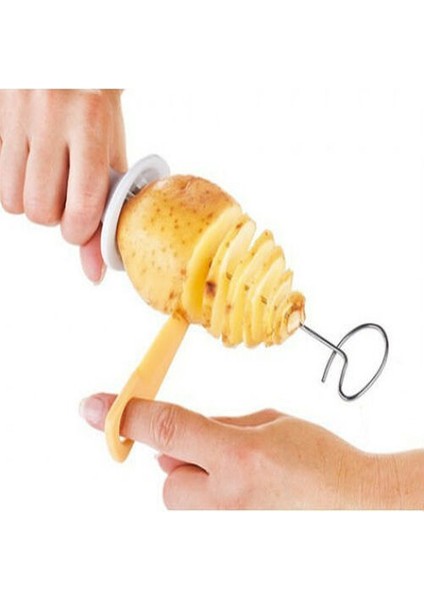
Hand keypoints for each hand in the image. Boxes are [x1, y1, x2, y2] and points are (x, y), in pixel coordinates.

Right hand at [0, 89, 126, 281]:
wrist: (70, 57)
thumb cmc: (97, 109)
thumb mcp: (112, 153)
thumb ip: (107, 211)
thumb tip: (95, 272)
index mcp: (90, 124)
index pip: (83, 204)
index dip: (80, 230)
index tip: (83, 224)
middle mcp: (49, 116)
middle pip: (41, 210)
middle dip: (55, 217)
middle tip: (66, 197)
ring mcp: (16, 115)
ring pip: (12, 202)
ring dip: (31, 203)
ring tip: (48, 180)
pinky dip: (13, 184)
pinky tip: (30, 164)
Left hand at [80, 394, 420, 508]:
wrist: (360, 507)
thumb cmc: (323, 461)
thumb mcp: (272, 423)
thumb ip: (219, 427)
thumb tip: (178, 436)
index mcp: (243, 456)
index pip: (169, 429)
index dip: (126, 415)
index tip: (93, 407)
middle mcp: (230, 499)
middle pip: (168, 475)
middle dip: (184, 460)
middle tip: (224, 456)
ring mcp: (231, 529)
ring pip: (181, 499)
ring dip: (199, 484)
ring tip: (247, 483)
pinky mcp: (232, 544)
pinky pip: (199, 518)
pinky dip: (213, 504)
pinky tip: (250, 500)